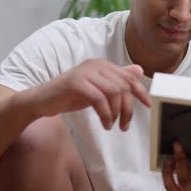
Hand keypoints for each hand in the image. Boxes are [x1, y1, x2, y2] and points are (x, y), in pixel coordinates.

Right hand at [21, 58, 150, 129]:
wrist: (42, 100)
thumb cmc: (70, 95)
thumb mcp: (98, 89)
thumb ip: (117, 80)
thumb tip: (138, 70)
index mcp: (103, 65)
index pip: (129, 78)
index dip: (141, 92)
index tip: (149, 106)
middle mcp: (96, 65)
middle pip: (123, 86)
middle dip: (128, 108)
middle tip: (125, 125)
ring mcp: (85, 72)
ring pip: (114, 92)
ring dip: (117, 113)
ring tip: (113, 125)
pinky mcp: (76, 83)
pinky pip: (99, 99)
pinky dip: (106, 114)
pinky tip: (105, 124)